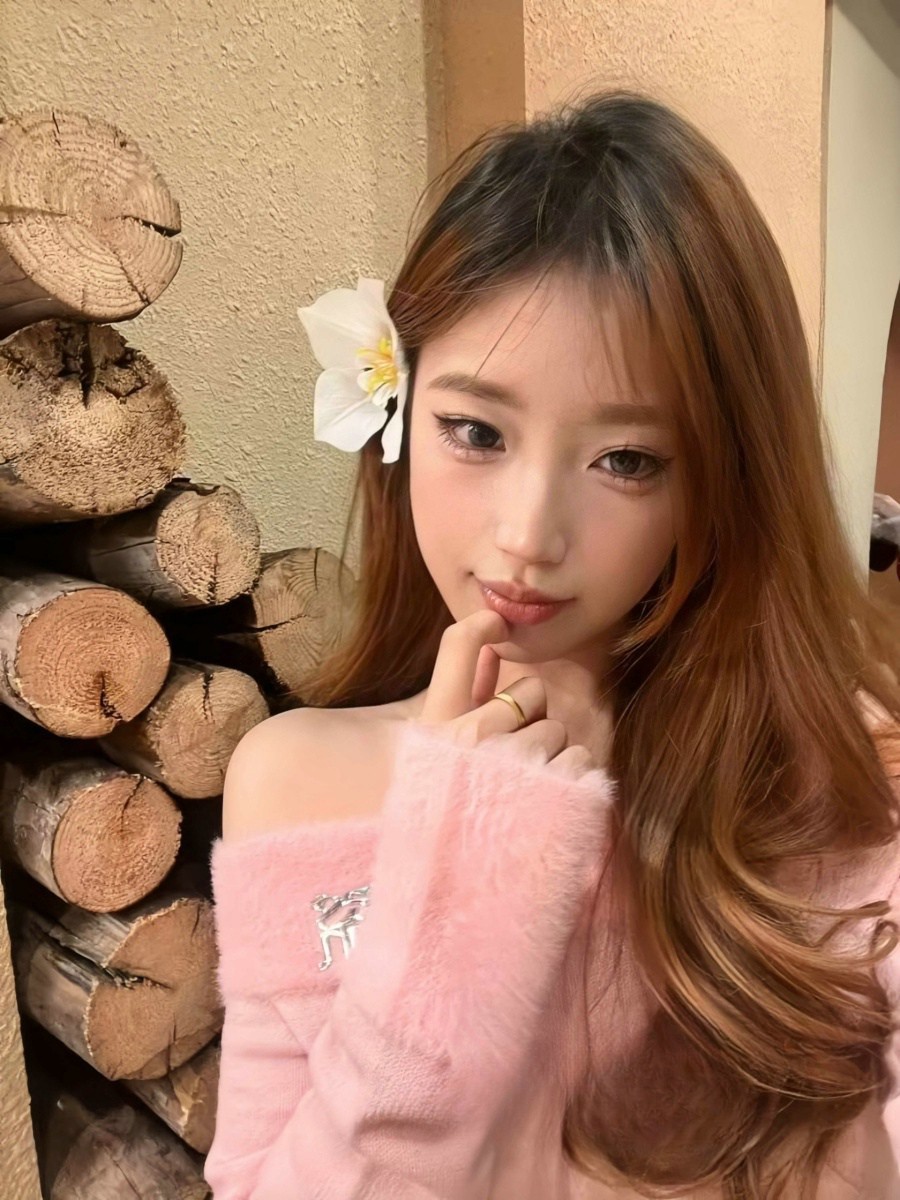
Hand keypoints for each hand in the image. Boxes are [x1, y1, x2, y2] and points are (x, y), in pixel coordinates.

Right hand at [416, 609, 597, 781]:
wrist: (461, 881)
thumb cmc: (454, 797)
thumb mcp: (439, 747)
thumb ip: (464, 696)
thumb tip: (488, 651)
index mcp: (438, 724)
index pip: (458, 643)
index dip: (482, 624)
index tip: (498, 628)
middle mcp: (471, 738)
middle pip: (531, 690)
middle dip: (530, 715)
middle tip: (513, 748)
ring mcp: (512, 766)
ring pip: (557, 728)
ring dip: (549, 750)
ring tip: (527, 778)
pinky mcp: (551, 792)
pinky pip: (578, 758)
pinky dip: (570, 775)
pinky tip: (548, 793)